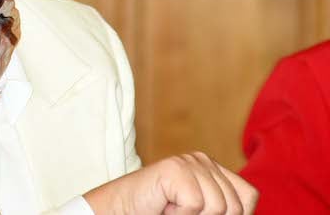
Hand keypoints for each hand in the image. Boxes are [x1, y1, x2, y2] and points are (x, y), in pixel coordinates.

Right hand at [83, 152, 257, 213]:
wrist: (120, 211)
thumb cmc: (157, 213)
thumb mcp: (199, 212)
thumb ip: (222, 210)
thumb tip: (243, 214)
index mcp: (213, 170)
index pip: (248, 196)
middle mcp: (204, 160)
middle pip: (236, 206)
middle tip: (181, 213)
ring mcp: (189, 162)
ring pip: (218, 207)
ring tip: (171, 209)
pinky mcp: (175, 169)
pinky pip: (196, 204)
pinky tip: (164, 206)